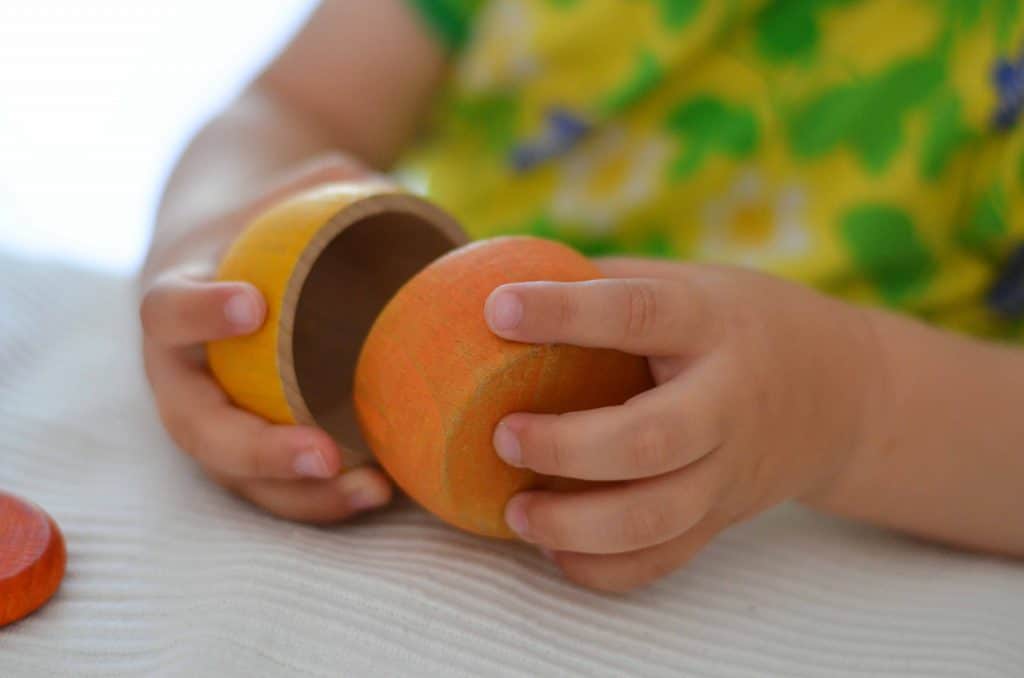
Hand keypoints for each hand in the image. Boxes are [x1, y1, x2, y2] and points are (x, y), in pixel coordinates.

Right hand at [140, 155, 392, 521]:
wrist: (230, 275)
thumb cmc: (258, 230)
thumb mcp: (278, 197)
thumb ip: (324, 186)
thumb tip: (386, 188)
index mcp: (175, 303)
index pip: (167, 311)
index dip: (198, 313)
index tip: (251, 306)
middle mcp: (181, 378)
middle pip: (200, 428)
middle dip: (259, 449)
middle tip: (323, 452)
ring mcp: (211, 422)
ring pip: (240, 477)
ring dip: (303, 494)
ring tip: (371, 490)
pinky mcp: (247, 452)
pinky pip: (276, 488)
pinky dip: (323, 499)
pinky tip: (380, 491)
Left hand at [484, 258, 881, 590]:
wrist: (845, 394)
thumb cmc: (739, 325)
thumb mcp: (692, 284)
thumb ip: (608, 283)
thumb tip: (495, 276)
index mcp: (710, 325)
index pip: (638, 314)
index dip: (566, 313)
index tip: (497, 309)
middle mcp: (726, 402)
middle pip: (650, 441)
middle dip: (566, 447)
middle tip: (502, 436)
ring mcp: (728, 471)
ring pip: (655, 519)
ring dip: (574, 526)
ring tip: (515, 512)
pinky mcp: (722, 519)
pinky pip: (661, 561)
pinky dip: (600, 568)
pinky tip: (553, 548)